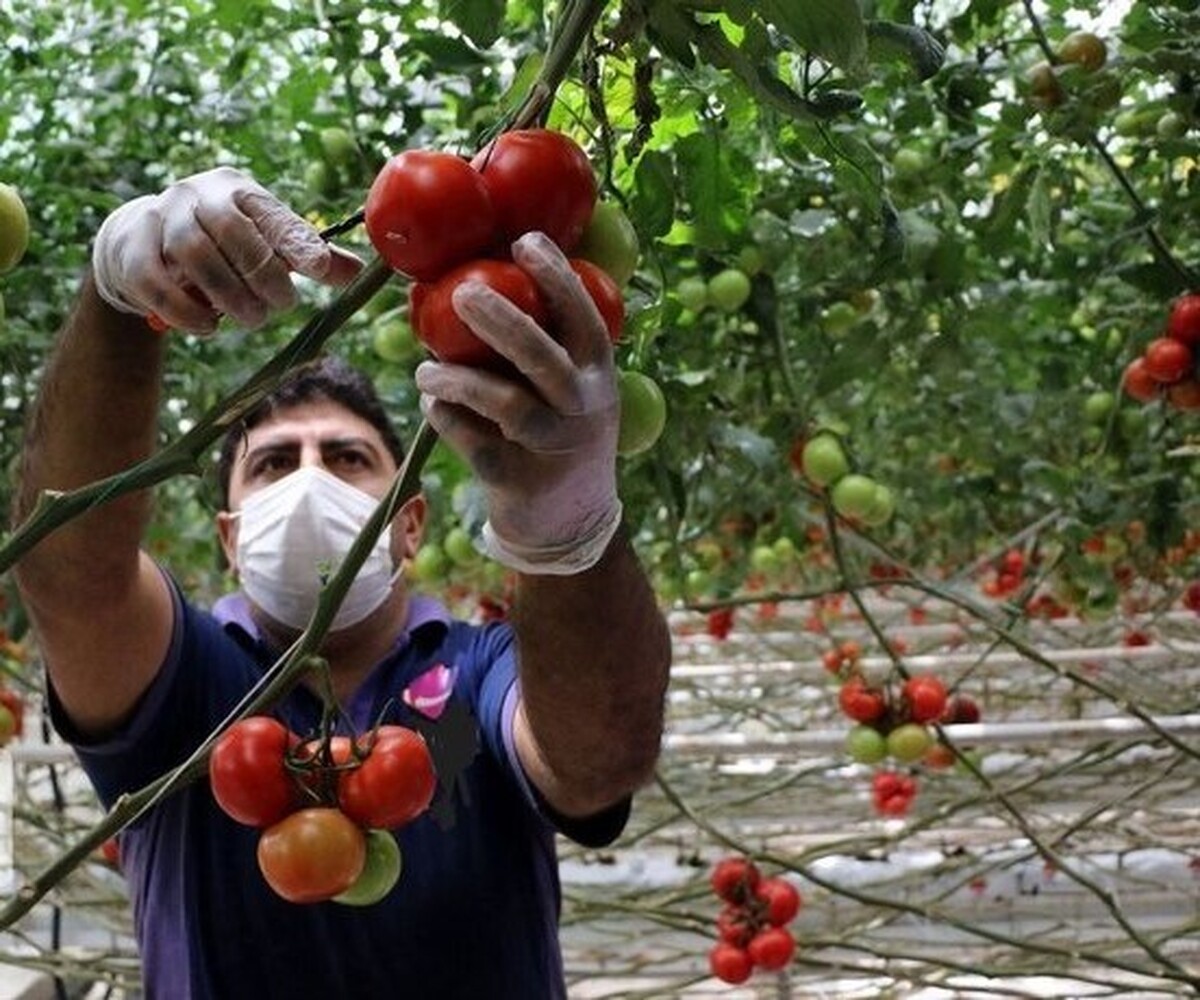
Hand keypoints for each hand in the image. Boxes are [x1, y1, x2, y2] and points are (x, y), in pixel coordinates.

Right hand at [92, 167, 360, 332]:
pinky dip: (187, 311)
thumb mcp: (264, 240)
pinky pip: (157, 282)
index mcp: (238, 190)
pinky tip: (210, 326)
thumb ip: (307, 255)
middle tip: (282, 305)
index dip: (298, 242)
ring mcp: (161, 219)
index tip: (322, 269)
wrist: (142, 236)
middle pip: (232, 231)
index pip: (270, 213)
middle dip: (263, 273)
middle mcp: (197, 196)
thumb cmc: (220, 241)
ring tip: (251, 318)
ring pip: (194, 254)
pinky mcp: (131, 251)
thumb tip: (359, 272)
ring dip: (229, 294)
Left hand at [414, 232, 621, 574]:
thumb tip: (478, 281)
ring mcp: (551, 447)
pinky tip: (433, 405)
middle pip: (543, 359)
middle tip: (463, 290)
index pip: (585, 319)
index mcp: (597, 376)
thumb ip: (544, 347)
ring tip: (427, 368)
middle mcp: (581, 409)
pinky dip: (446, 419)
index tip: (523, 241)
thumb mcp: (574, 392)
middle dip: (503, 320)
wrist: (570, 524)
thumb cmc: (561, 435)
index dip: (558, 279)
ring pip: (505, 405)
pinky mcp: (517, 481)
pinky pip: (472, 442)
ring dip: (459, 379)